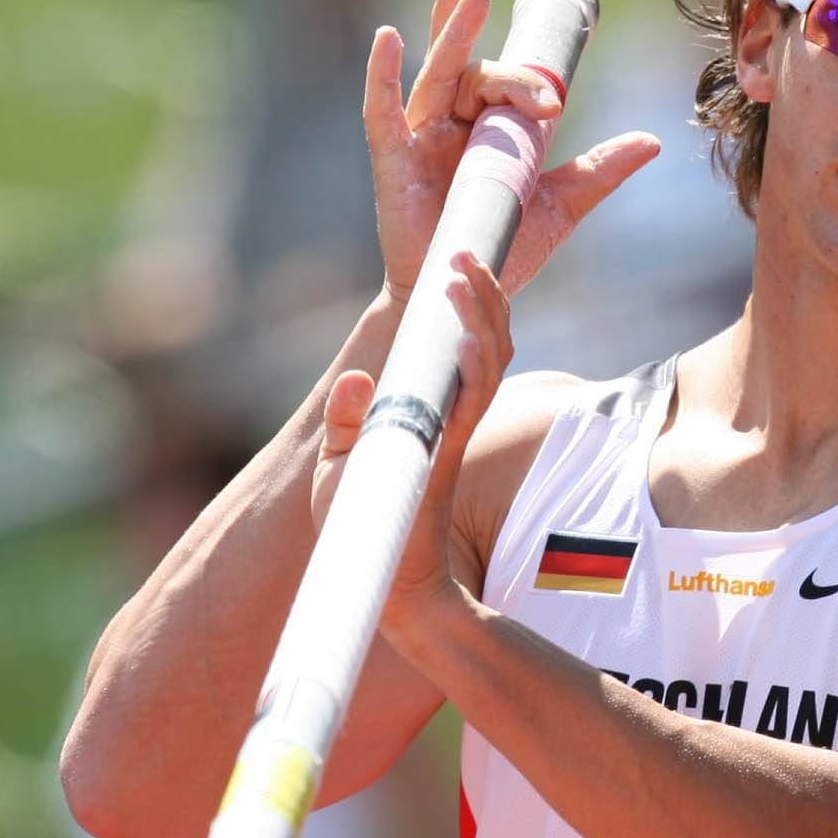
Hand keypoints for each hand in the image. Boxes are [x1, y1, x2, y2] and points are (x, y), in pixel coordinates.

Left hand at [311, 250, 512, 627]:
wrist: (387, 587)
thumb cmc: (366, 526)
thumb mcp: (346, 463)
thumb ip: (349, 420)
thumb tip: (356, 382)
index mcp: (437, 406)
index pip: (469, 343)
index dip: (471, 300)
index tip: (459, 257)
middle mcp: (455, 415)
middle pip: (491, 341)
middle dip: (482, 293)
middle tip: (462, 250)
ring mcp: (455, 433)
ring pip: (489, 363)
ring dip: (478, 316)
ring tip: (462, 275)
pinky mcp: (446, 456)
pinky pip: (470, 407)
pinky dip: (471, 371)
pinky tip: (462, 342)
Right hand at [366, 0, 660, 300]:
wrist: (464, 291)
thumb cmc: (504, 247)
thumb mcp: (560, 206)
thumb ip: (599, 170)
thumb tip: (653, 141)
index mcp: (488, 129)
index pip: (504, 85)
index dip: (526, 84)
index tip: (551, 104)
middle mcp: (453, 125)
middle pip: (467, 69)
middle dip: (472, 29)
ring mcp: (422, 138)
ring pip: (435, 75)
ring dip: (446, 31)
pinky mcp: (394, 159)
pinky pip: (382, 110)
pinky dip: (381, 74)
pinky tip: (387, 37)